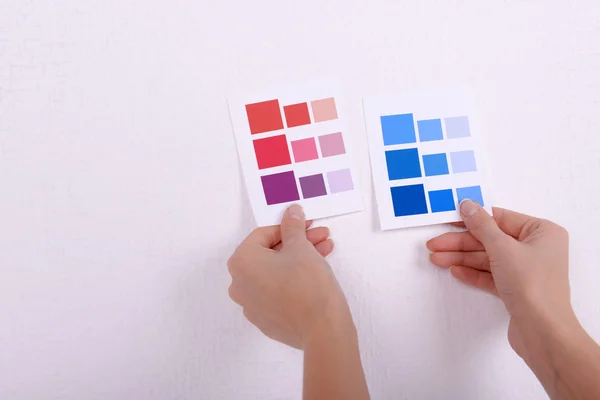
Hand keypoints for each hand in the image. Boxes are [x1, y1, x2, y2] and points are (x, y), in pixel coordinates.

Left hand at [227, 204, 352, 348]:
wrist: (322, 329)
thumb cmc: (307, 284)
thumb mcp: (300, 247)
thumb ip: (292, 226)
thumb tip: (291, 212)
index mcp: (241, 262)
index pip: (263, 235)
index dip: (288, 226)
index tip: (307, 224)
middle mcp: (239, 284)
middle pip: (269, 254)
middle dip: (297, 242)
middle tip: (319, 236)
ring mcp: (251, 305)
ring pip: (275, 273)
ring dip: (299, 259)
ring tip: (325, 251)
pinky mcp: (266, 319)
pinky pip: (277, 291)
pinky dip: (293, 280)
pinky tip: (316, 271)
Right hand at [427, 201, 573, 356]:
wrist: (543, 331)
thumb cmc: (531, 284)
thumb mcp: (502, 248)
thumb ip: (481, 225)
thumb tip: (467, 205)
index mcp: (541, 232)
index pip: (500, 218)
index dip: (472, 219)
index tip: (448, 220)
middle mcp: (536, 249)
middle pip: (490, 240)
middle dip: (460, 243)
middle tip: (434, 245)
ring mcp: (527, 270)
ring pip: (488, 259)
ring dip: (461, 259)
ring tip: (435, 259)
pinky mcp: (517, 289)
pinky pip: (491, 275)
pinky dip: (473, 273)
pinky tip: (454, 271)